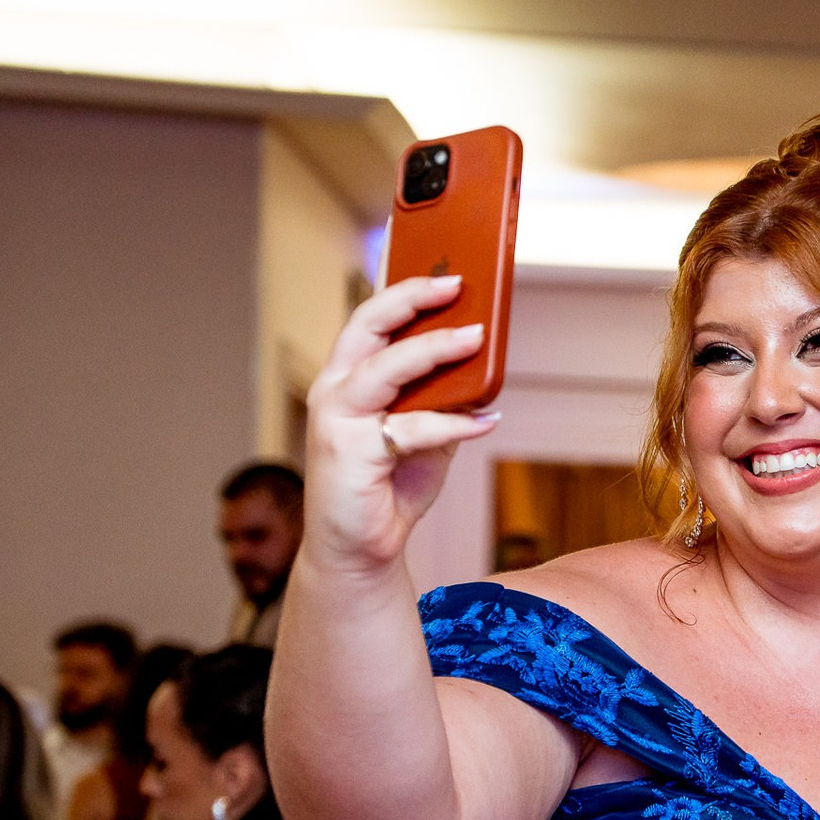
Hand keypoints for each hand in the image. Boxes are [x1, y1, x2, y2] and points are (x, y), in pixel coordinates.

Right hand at [302, 275, 499, 574]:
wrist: (359, 548)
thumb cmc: (389, 486)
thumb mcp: (425, 436)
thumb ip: (442, 400)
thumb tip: (481, 367)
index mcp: (348, 379)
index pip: (371, 321)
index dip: (405, 292)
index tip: (445, 271)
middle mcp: (334, 390)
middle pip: (368, 326)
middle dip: (412, 299)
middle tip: (457, 285)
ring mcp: (336, 419)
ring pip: (386, 368)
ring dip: (435, 350)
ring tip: (477, 338)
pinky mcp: (348, 452)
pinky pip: (410, 427)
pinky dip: (452, 422)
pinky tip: (485, 421)